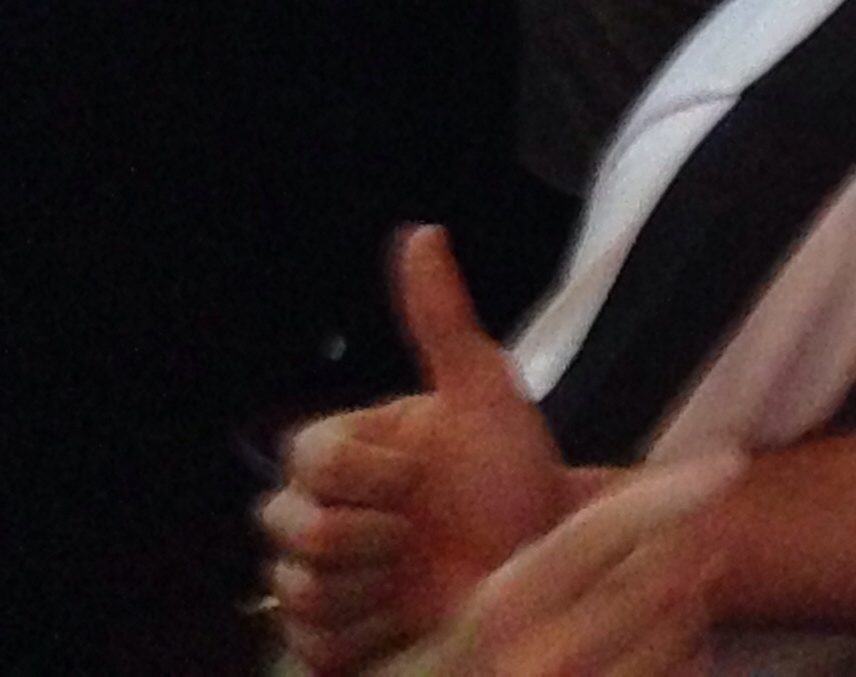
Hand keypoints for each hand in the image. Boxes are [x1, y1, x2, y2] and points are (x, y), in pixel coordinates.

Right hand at [260, 227, 577, 669]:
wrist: (551, 562)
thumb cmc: (516, 476)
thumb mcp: (488, 393)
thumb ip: (443, 319)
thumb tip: (421, 233)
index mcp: (350, 452)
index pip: (306, 455)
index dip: (365, 474)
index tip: (421, 478)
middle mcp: (323, 511)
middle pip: (289, 527)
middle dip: (366, 535)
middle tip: (419, 532)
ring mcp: (322, 577)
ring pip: (296, 588)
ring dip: (367, 587)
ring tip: (418, 573)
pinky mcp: (331, 637)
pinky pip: (312, 644)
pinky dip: (364, 633)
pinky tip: (407, 615)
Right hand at [389, 455, 735, 676]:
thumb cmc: (465, 666)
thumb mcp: (486, 611)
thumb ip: (542, 560)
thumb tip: (636, 503)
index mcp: (505, 608)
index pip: (604, 529)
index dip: (672, 491)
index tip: (727, 464)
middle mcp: (548, 655)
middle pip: (663, 575)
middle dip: (689, 550)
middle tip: (699, 540)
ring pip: (685, 628)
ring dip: (694, 605)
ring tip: (675, 599)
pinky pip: (687, 672)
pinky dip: (693, 653)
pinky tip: (672, 647)